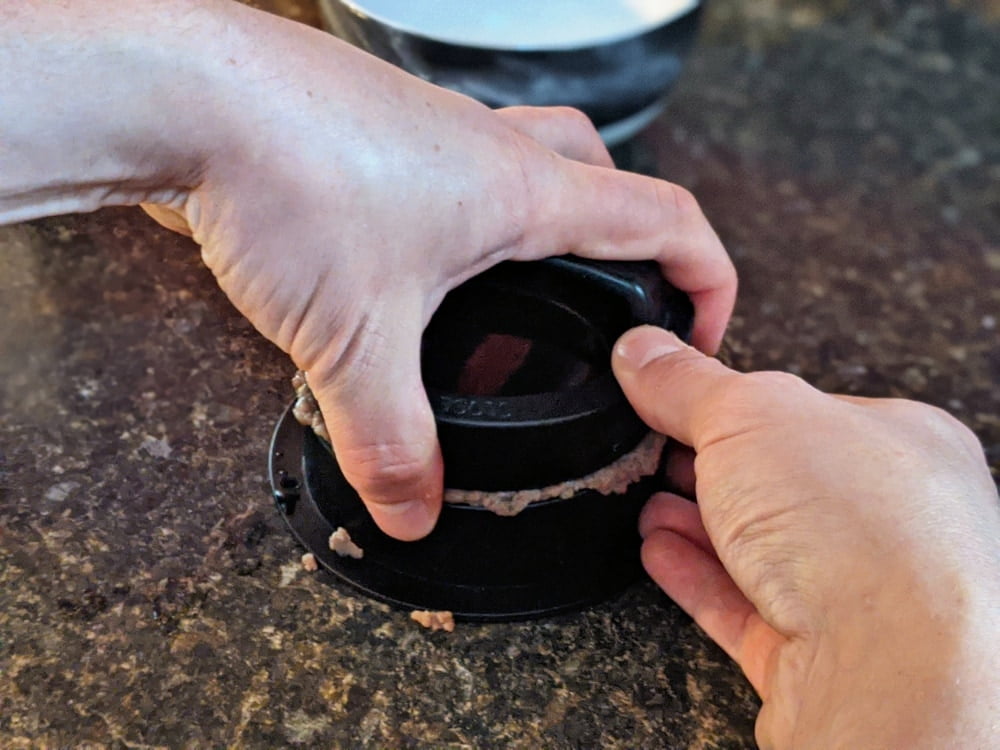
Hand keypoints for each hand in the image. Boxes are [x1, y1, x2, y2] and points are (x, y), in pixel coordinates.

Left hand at [139, 4, 736, 538]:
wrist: (182, 94)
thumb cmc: (288, 177)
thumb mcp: (355, 339)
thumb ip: (391, 437)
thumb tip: (410, 506)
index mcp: (523, 190)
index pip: (663, 218)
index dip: (708, 276)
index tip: (704, 331)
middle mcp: (488, 149)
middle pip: (603, 175)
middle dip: (630, 240)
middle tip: (613, 303)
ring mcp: (430, 135)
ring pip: (524, 164)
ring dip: (537, 228)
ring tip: (514, 303)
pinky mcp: (374, 138)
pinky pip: (447, 174)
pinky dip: (455, 224)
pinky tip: (413, 278)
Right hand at [612, 326, 999, 748]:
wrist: (893, 670)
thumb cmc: (862, 528)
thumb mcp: (751, 414)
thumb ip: (688, 383)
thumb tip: (642, 350)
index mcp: (901, 443)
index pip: (801, 411)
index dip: (730, 404)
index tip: (671, 397)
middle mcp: (891, 521)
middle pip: (780, 483)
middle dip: (708, 468)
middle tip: (651, 453)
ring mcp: (858, 594)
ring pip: (763, 549)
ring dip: (697, 525)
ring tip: (647, 505)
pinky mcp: (819, 656)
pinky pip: (747, 608)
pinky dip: (698, 578)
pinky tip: (659, 554)